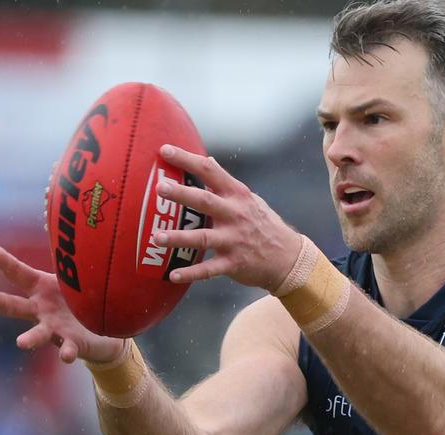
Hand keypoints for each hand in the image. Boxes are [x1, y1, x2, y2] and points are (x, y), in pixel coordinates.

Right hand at [0, 245, 122, 363]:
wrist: (99, 332)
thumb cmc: (77, 300)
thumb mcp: (69, 277)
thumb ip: (62, 257)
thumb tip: (57, 220)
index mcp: (39, 289)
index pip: (17, 273)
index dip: (3, 261)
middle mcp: (40, 310)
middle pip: (15, 306)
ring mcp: (54, 329)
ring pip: (38, 333)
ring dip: (30, 339)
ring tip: (21, 343)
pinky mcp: (71, 344)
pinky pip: (68, 348)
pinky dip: (66, 353)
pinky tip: (66, 356)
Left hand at [152, 145, 302, 290]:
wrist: (288, 258)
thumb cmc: (264, 225)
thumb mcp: (250, 200)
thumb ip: (226, 184)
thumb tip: (207, 161)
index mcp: (237, 195)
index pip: (210, 170)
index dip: (186, 159)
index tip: (164, 150)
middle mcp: (235, 215)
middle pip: (204, 201)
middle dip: (181, 194)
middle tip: (159, 188)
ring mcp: (234, 240)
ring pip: (202, 238)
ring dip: (179, 238)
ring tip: (156, 237)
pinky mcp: (234, 263)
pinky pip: (209, 270)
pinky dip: (191, 273)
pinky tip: (173, 275)